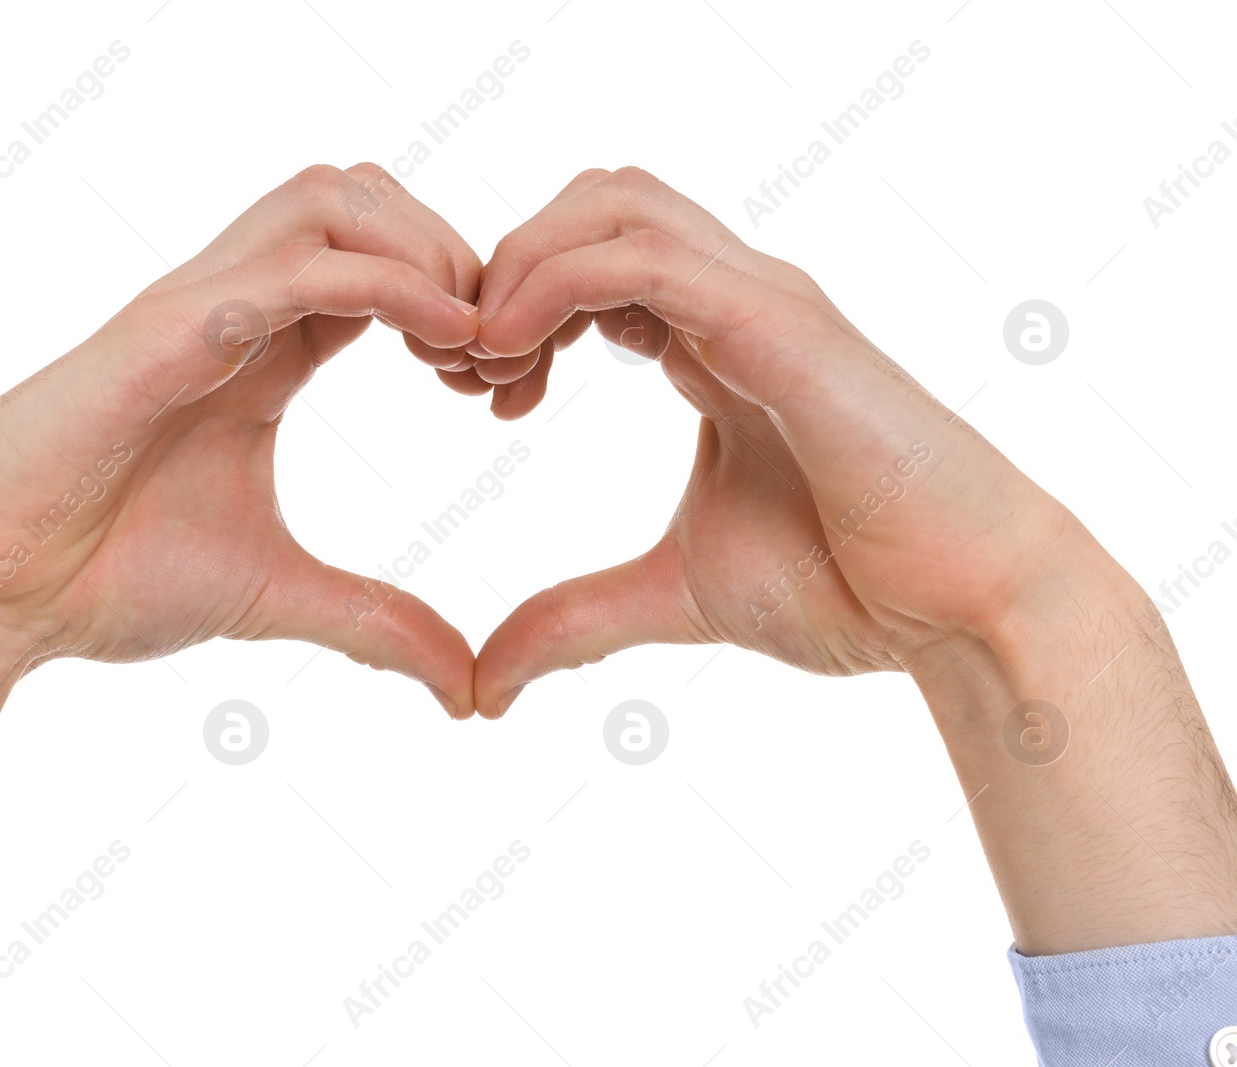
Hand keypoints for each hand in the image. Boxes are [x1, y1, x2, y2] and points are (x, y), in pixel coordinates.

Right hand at [0, 163, 482, 715]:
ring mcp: (196, 308)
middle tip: (496, 356)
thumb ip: (376, 624)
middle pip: (368, 200)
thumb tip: (467, 690)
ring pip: (332, 198)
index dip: (459, 304)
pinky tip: (448, 338)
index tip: (503, 386)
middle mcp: (232, 309)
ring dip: (424, 250)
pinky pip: (293, 265)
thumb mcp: (276, 595)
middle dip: (456, 255)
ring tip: (468, 343)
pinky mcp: (164, 330)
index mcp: (260, 351)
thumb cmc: (100, 578)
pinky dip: (387, 283)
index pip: (382, 269)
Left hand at [466, 167, 1236, 958]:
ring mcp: (763, 300)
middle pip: (591, 203)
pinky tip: (515, 361)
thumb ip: (574, 621)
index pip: (591, 261)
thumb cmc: (850, 588)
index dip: (513, 307)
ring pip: (611, 203)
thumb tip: (481, 688)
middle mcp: (736, 300)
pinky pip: (642, 259)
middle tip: (465, 370)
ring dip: (521, 266)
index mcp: (713, 341)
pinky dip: (554, 287)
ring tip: (487, 364)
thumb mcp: (672, 595)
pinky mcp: (781, 324)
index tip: (475, 391)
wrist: (967, 610)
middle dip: (505, 267)